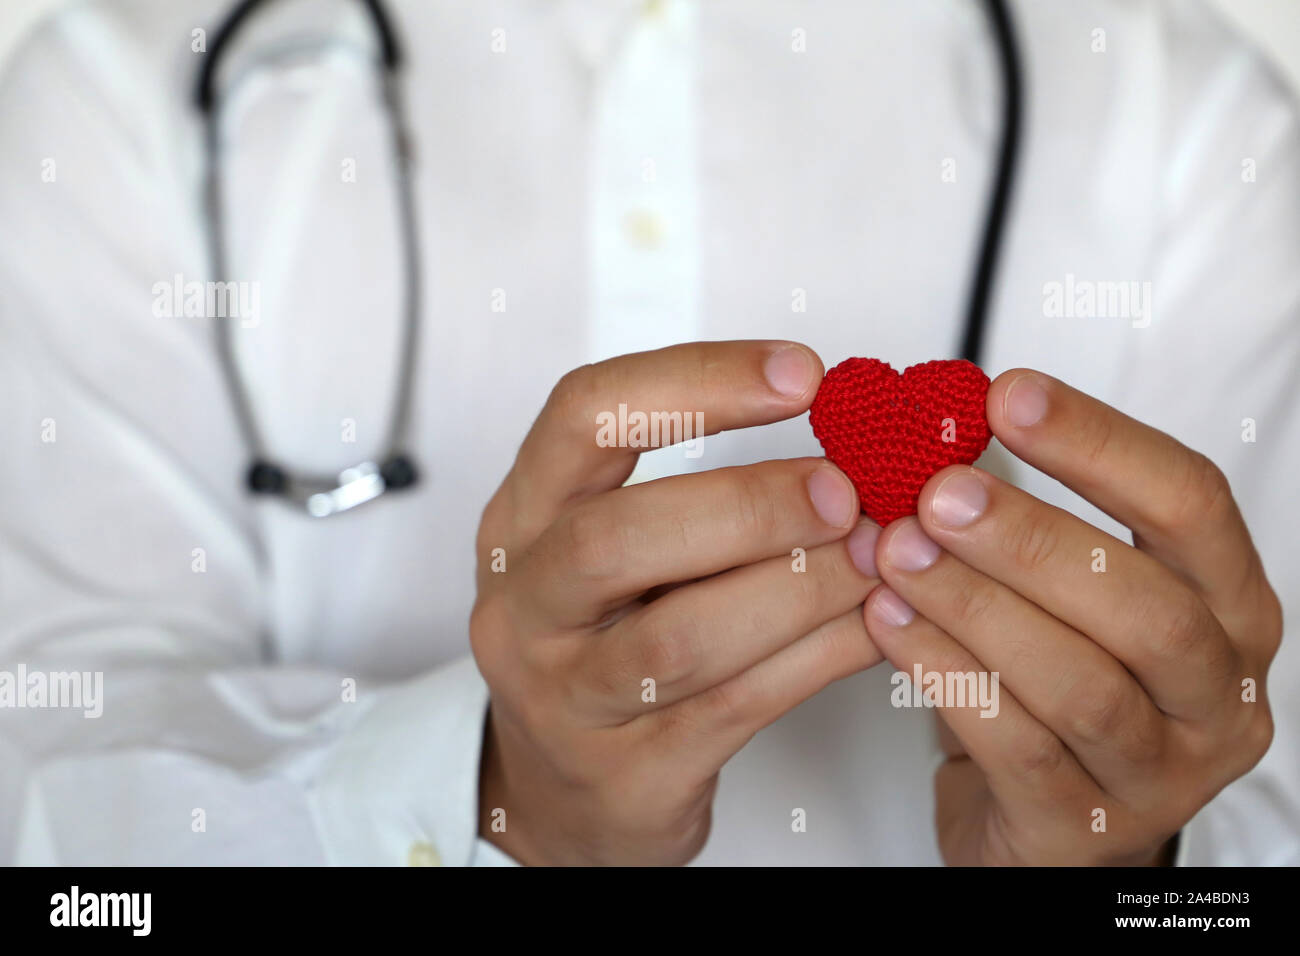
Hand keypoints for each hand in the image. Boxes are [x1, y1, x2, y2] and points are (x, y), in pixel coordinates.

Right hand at [471, 341, 883, 864]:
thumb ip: (700, 494)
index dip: (696, 381)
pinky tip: (874, 623)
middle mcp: (523, 607)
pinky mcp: (626, 776)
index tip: (801, 374)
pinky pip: (736, 706)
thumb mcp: (620, 554)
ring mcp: (565, 699)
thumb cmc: (606, 644)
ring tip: (877, 556)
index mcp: (521, 521)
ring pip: (681, 636)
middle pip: (616, 537)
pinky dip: (821, 656)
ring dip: (801, 586)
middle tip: (844, 491)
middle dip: (748, 505)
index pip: (584, 417)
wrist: (564, 792)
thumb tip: (849, 439)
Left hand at [862, 369, 1281, 865]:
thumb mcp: (1067, 594)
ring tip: (896, 553)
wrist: (1051, 817)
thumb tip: (933, 426)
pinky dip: (946, 676)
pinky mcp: (1085, 829)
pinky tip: (889, 623)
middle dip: (1031, 539)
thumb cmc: (1056, 680)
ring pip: (1079, 683)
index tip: (1008, 395)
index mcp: (1227, 607)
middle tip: (937, 493)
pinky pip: (1016, 747)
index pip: (1191, 505)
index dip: (1099, 443)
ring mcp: (1159, 772)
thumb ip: (1022, 517)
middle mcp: (1215, 693)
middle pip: (1144, 606)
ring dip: (976, 606)